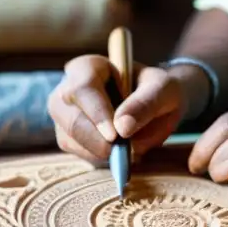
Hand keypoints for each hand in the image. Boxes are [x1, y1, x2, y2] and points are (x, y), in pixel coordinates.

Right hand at [48, 55, 185, 162]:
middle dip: (95, 140)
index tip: (115, 135)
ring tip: (129, 149)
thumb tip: (123, 128)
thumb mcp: (162, 89)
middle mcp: (68, 89)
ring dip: (99, 152)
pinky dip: (100, 159)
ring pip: (69, 139)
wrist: (158, 103)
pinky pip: (77, 153)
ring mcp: (64, 115)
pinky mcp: (69, 137)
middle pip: (69, 117)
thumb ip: (146, 103)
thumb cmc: (158, 89)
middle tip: (122, 153)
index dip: (96, 113)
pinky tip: (119, 153)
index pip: (82, 88)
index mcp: (88, 67)